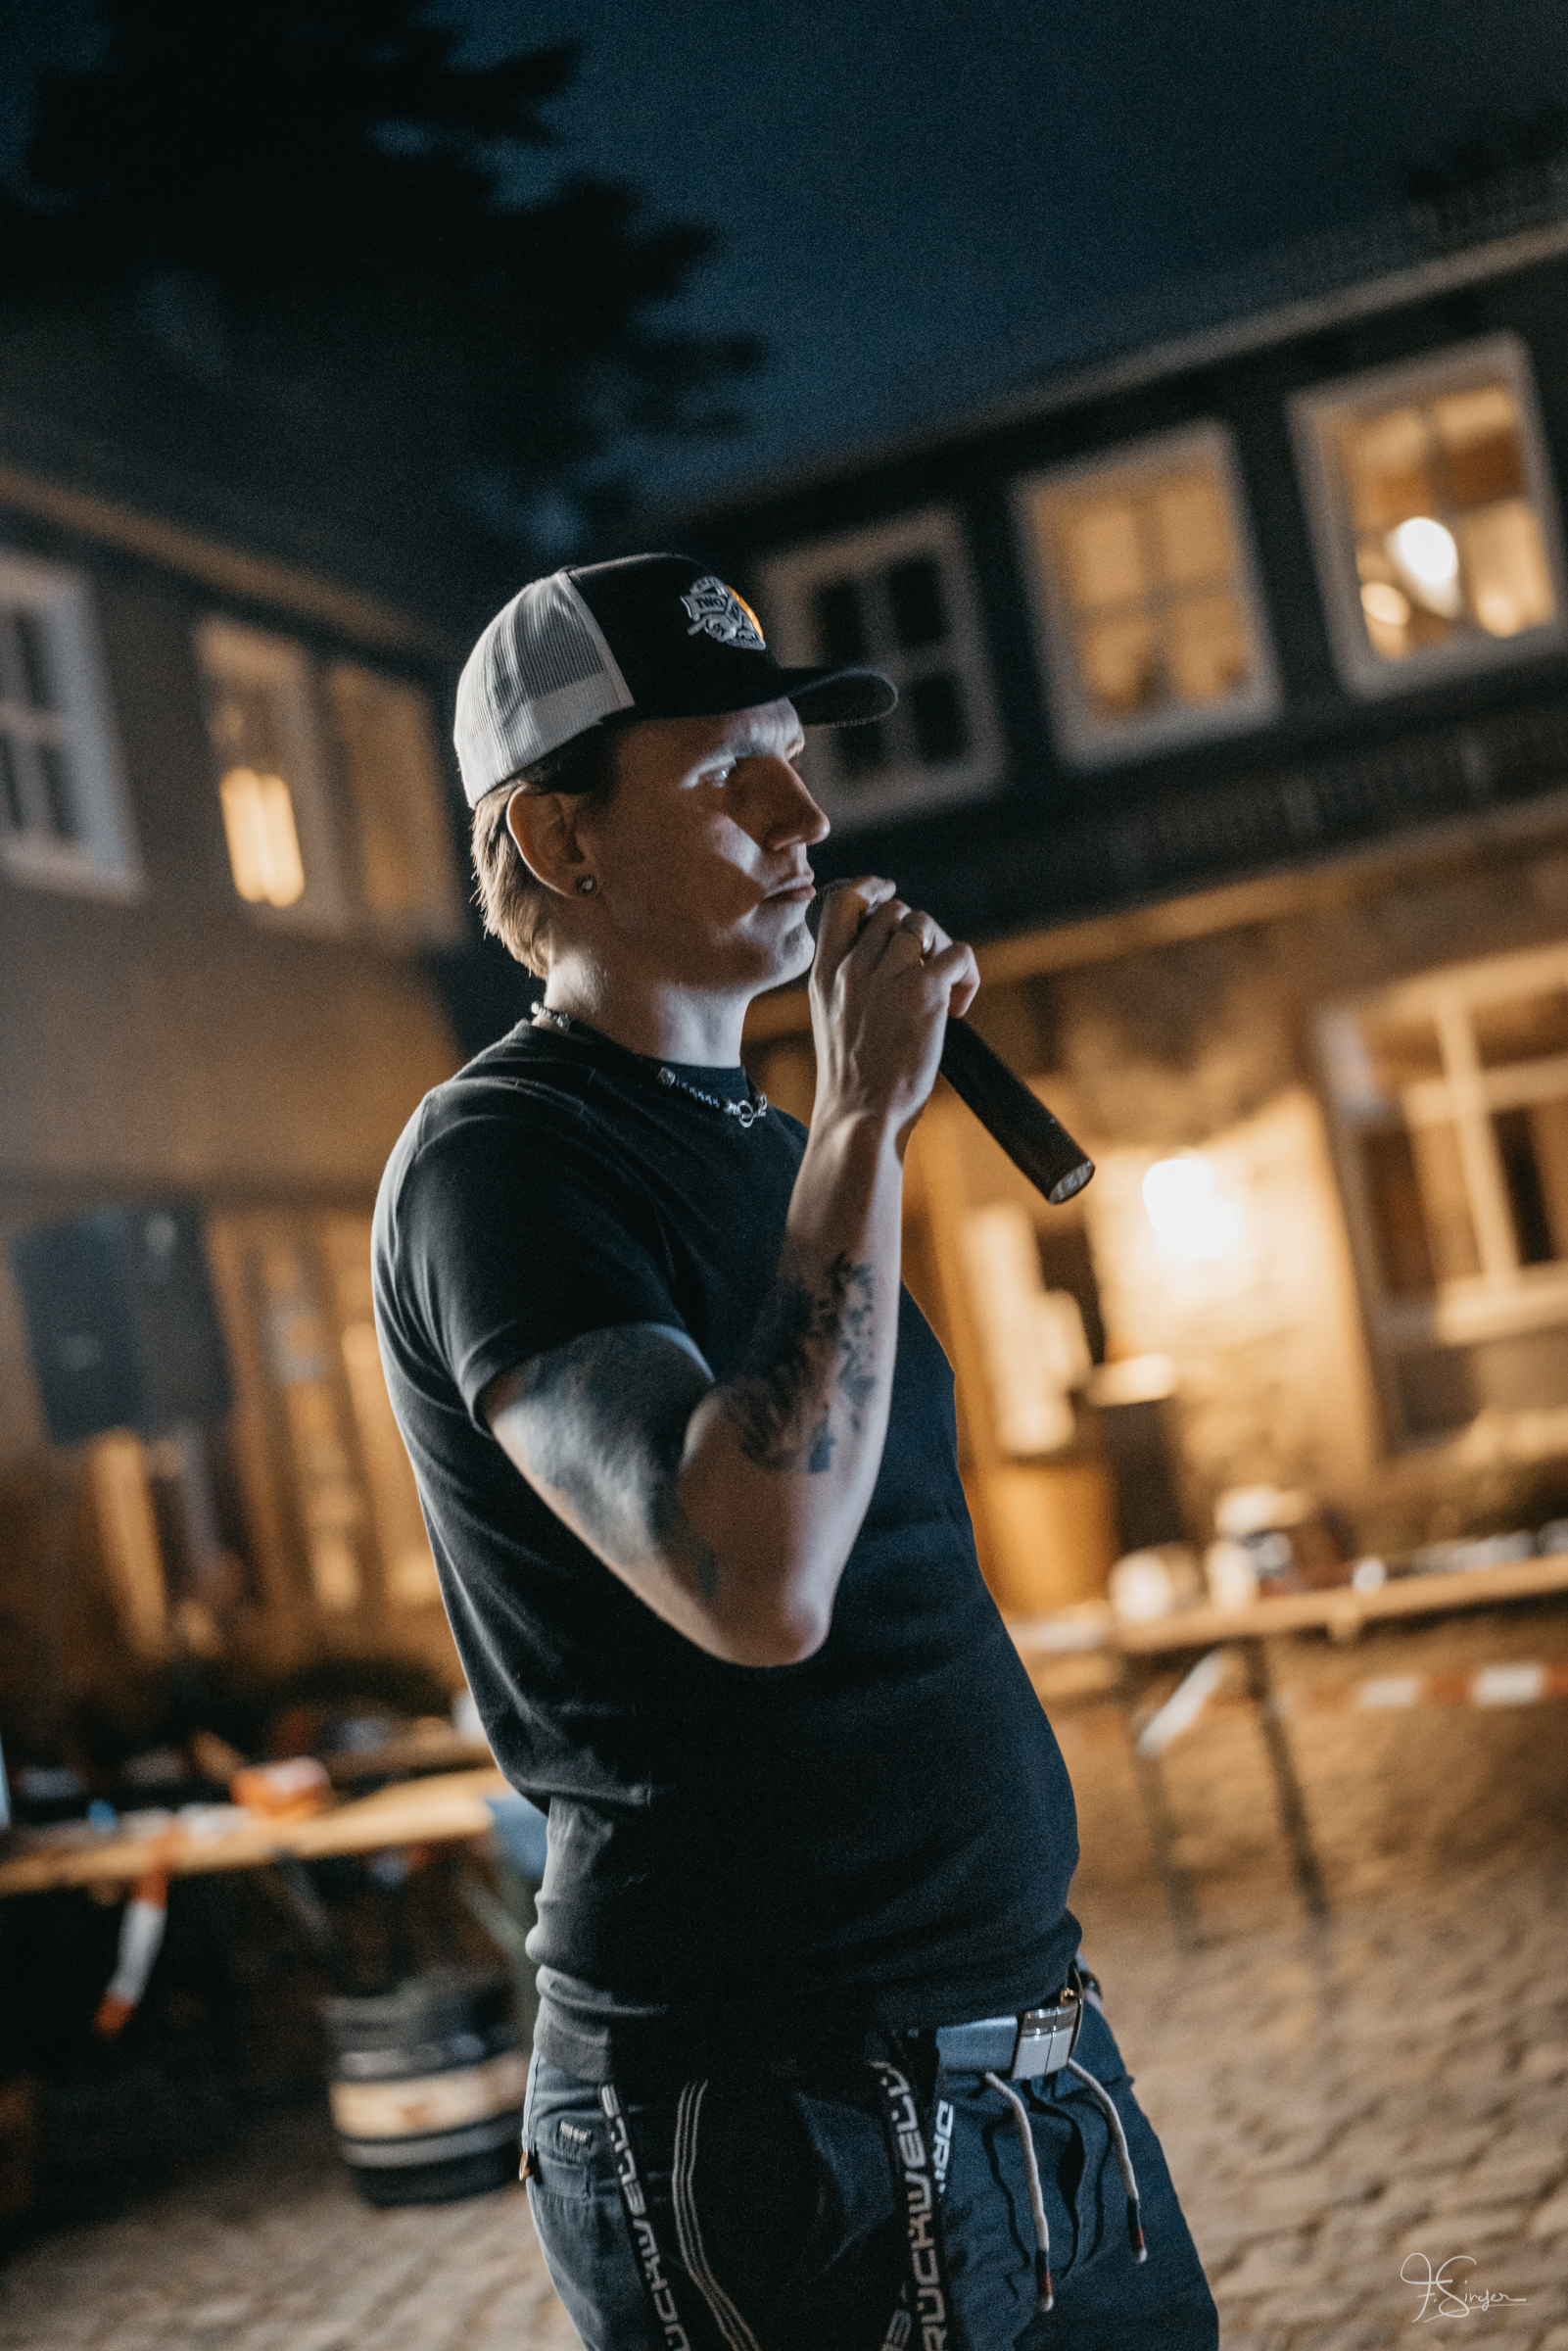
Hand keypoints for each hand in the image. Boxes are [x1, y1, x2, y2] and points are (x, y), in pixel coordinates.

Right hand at [808, 877, 978, 1140]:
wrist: (862, 1115)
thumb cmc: (852, 1079)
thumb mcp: (831, 1019)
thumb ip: (849, 981)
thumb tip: (885, 953)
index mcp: (825, 972)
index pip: (842, 900)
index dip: (870, 888)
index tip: (887, 892)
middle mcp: (854, 966)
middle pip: (894, 911)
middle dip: (916, 933)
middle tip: (925, 972)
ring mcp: (889, 974)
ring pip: (925, 924)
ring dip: (940, 951)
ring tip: (941, 993)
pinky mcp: (925, 990)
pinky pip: (959, 952)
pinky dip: (967, 976)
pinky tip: (956, 1010)